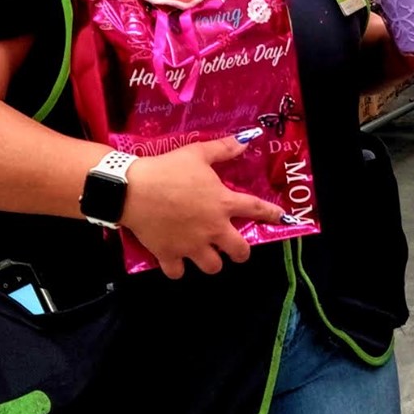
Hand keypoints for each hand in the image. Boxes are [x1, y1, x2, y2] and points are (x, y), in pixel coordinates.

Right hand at [120, 138, 285, 280]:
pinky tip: (176, 260)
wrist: (132, 189)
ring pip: (213, 267)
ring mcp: (192, 245)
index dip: (271, 214)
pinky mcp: (169, 255)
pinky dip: (177, 268)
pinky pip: (178, 273)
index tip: (281, 218)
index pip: (256, 209)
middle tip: (233, 246)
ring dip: (211, 262)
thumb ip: (222, 149)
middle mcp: (213, 229)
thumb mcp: (196, 153)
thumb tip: (244, 140)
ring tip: (205, 253)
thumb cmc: (167, 169)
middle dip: (240, 252)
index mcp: (223, 204)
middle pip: (240, 252)